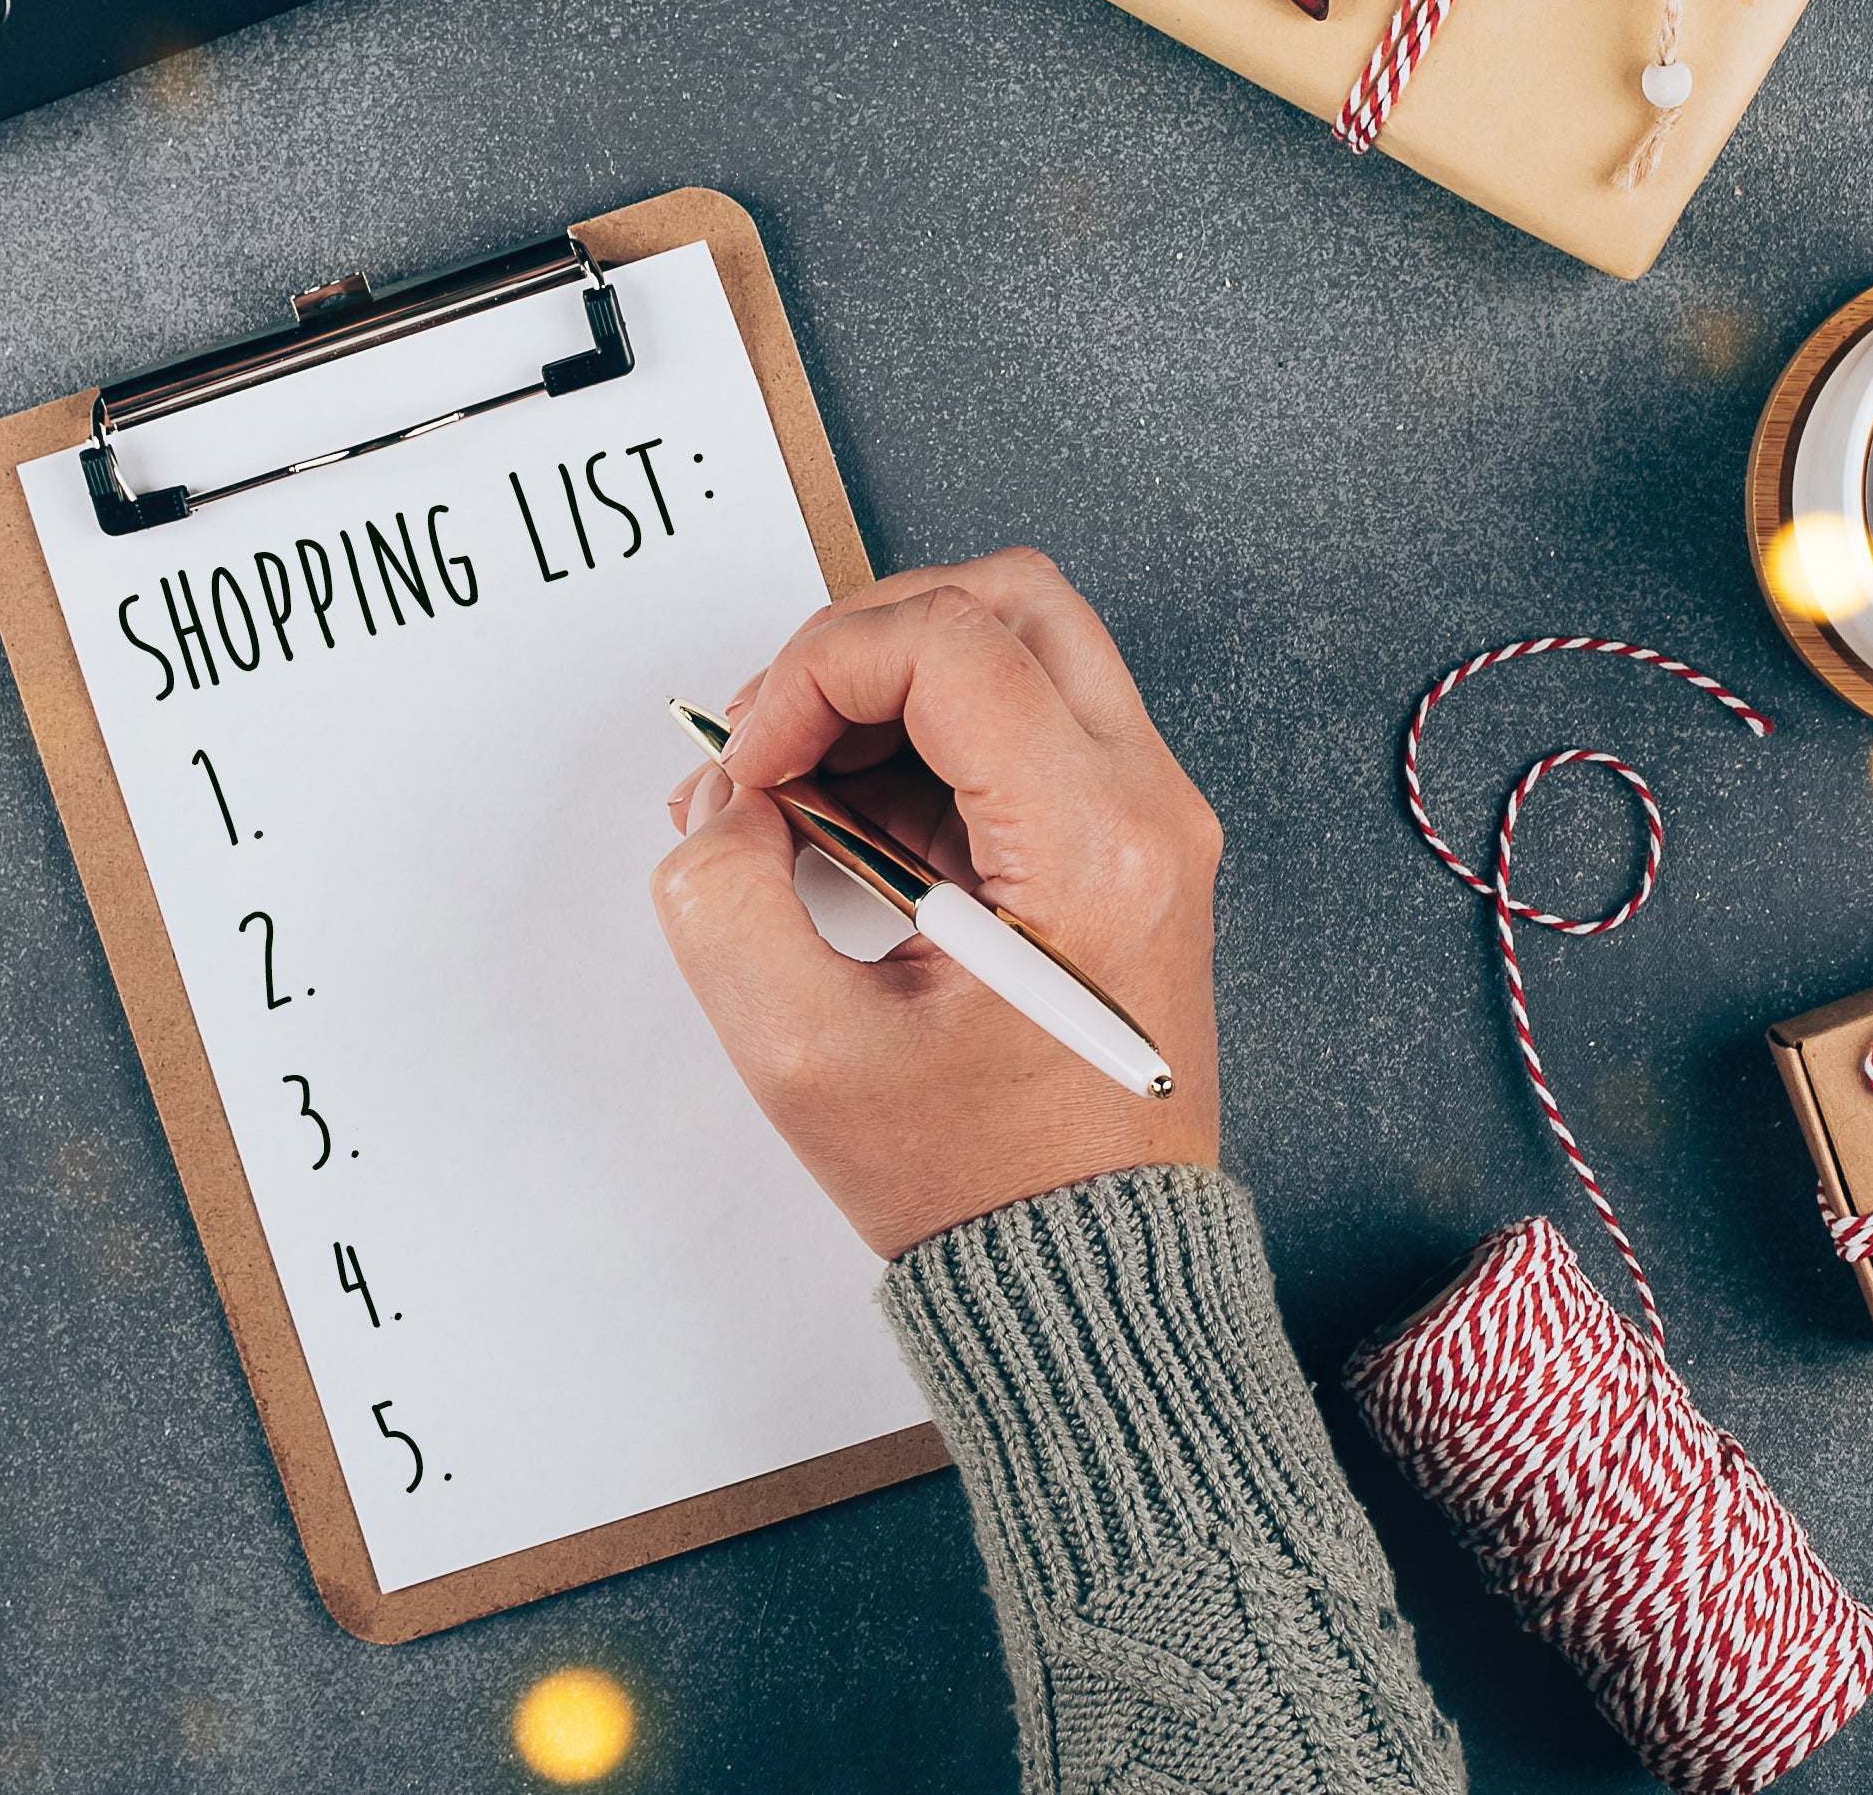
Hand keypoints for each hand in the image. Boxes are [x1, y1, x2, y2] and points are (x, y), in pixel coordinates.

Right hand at [651, 550, 1221, 1257]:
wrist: (1088, 1275)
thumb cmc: (980, 1184)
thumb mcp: (803, 1053)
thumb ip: (723, 899)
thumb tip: (725, 804)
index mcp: (1092, 844)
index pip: (946, 640)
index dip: (812, 672)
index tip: (748, 765)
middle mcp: (1149, 808)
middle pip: (1006, 598)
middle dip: (860, 640)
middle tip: (776, 735)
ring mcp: (1148, 820)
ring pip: (1018, 644)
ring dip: (888, 684)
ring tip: (797, 789)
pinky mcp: (1122, 844)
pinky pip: (1021, 725)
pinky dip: (919, 741)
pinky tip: (844, 829)